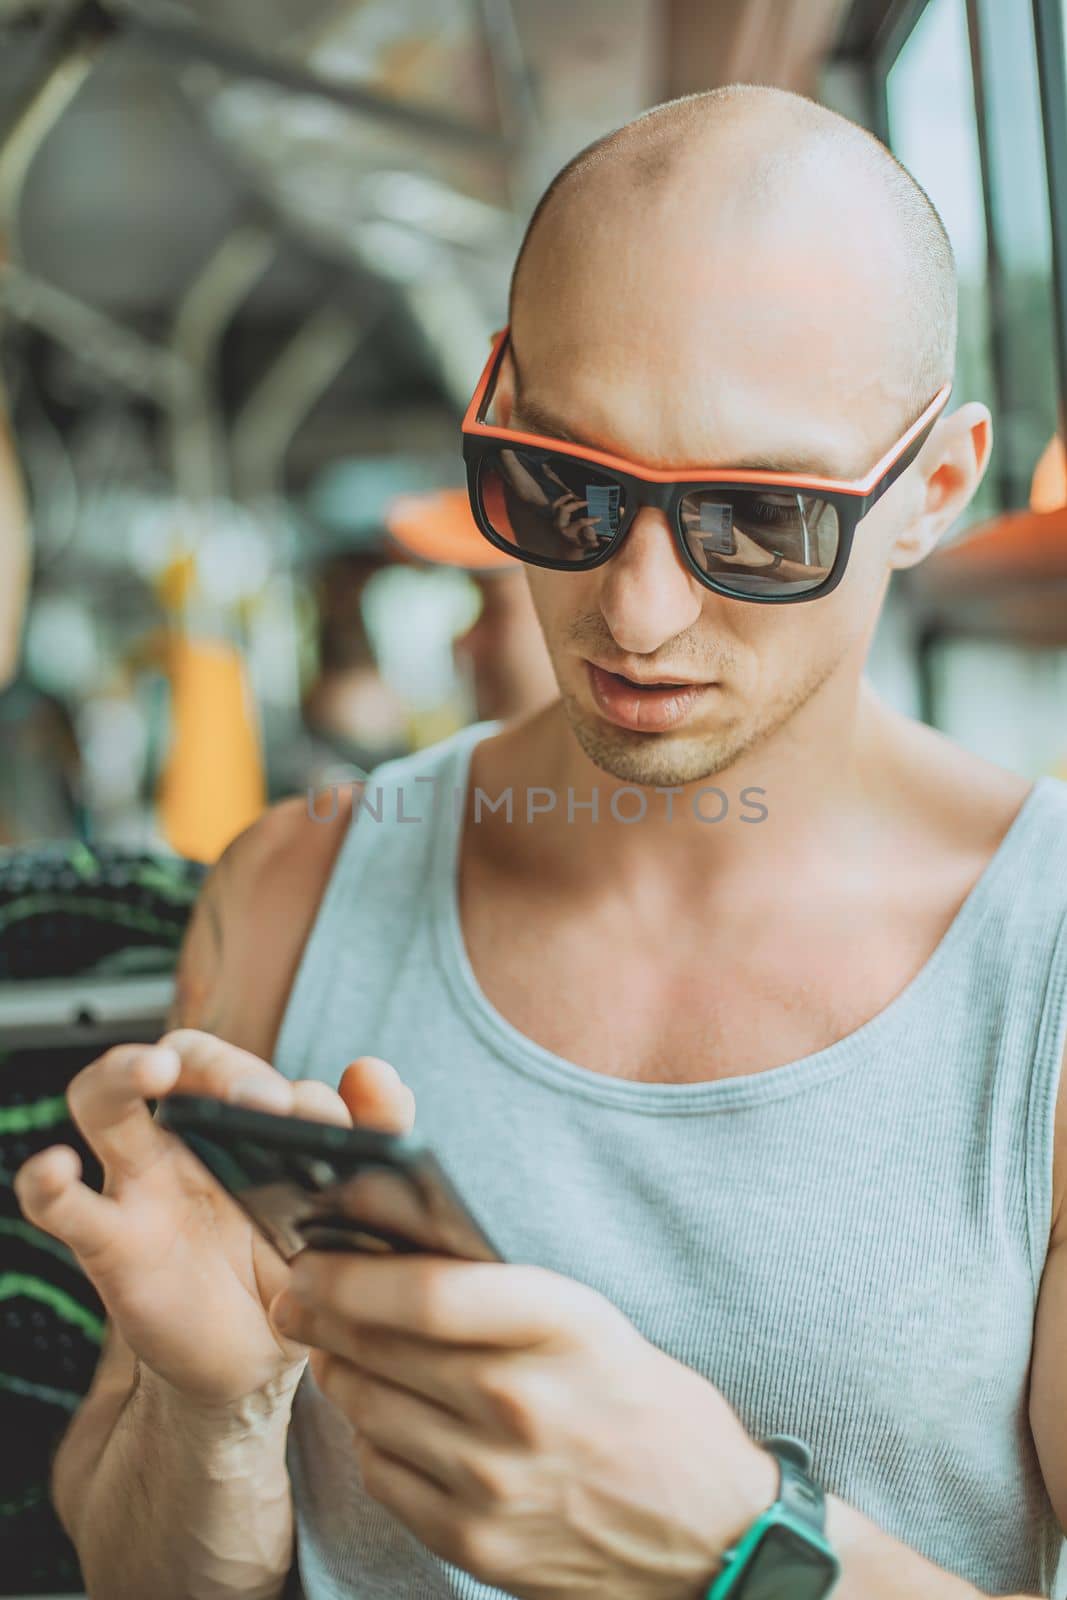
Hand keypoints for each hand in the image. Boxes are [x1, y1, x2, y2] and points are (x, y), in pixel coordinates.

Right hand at [13, 1029, 414, 1407]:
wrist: (259, 1364)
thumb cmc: (303, 1267)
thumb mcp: (353, 1205)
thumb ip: (376, 1134)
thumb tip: (374, 1069)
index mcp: (250, 1119)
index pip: (264, 1071)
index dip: (291, 1088)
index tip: (323, 1118)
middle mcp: (192, 1135)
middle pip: (183, 1057)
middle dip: (219, 1063)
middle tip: (258, 1101)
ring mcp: (143, 1181)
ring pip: (104, 1102)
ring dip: (121, 1073)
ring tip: (153, 1070)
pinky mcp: (112, 1241)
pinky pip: (64, 1206)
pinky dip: (47, 1184)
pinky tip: (54, 1171)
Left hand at [272, 1251, 775, 1598]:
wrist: (706, 1529)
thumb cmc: (641, 1402)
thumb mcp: (589, 1318)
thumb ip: (496, 1283)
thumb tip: (392, 1235)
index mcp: (564, 1328)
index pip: (428, 1292)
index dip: (352, 1271)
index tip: (312, 1254)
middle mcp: (524, 1403)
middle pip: (381, 1345)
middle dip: (321, 1311)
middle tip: (297, 1291)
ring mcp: (495, 1480)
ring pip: (368, 1406)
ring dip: (338, 1368)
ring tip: (334, 1345)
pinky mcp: (475, 1539)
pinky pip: (382, 1471)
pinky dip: (368, 1435)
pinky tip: (381, 1413)